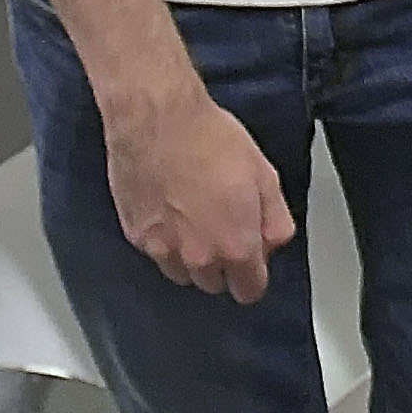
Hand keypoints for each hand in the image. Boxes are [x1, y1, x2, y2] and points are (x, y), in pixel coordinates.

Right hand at [103, 83, 297, 303]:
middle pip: (215, 284)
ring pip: (183, 274)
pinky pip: (157, 253)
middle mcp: (198, 258)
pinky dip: (165, 241)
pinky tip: (169, 210)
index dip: (253, 277)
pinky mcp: (136, 236)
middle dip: (223, 265)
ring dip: (192, 258)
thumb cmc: (210, 141)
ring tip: (194, 220)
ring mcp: (163, 250)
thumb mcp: (265, 175)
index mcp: (236, 246)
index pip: (249, 291)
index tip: (252, 263)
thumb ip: (275, 221)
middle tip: (223, 228)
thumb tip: (272, 244)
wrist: (157, 120)